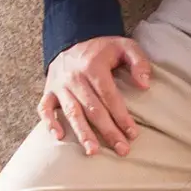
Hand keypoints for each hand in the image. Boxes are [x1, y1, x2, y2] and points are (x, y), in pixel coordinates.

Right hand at [38, 36, 149, 155]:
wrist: (72, 40)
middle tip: (122, 149)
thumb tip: (145, 85)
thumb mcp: (125, 46)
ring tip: (93, 151)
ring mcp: (59, 85)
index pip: (109, 95)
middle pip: (93, 108)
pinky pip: (45, 108)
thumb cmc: (103, 49)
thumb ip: (139, 62)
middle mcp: (74, 77)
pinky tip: (59, 138)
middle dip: (108, 131)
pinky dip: (50, 123)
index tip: (133, 133)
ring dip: (82, 133)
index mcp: (93, 66)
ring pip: (72, 112)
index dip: (121, 115)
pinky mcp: (48, 91)